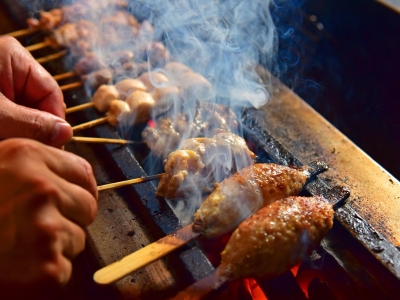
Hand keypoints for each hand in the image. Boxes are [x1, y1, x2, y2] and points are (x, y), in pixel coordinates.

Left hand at [0, 36, 70, 146]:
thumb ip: (31, 123)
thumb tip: (66, 134)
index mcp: (14, 57)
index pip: (51, 93)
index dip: (54, 122)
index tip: (53, 146)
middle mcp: (10, 66)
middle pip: (39, 105)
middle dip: (35, 129)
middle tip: (29, 149)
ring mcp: (0, 82)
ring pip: (25, 114)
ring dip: (21, 133)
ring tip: (12, 143)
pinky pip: (11, 116)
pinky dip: (9, 131)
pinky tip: (5, 140)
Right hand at [0, 138, 97, 297]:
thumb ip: (34, 164)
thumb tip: (71, 163)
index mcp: (27, 157)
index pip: (84, 173)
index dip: (79, 189)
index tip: (70, 200)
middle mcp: (40, 188)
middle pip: (87, 205)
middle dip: (70, 218)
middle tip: (37, 227)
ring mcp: (45, 228)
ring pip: (78, 238)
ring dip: (56, 246)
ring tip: (20, 247)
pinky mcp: (47, 267)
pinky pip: (65, 268)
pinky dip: (46, 272)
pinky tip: (19, 268)